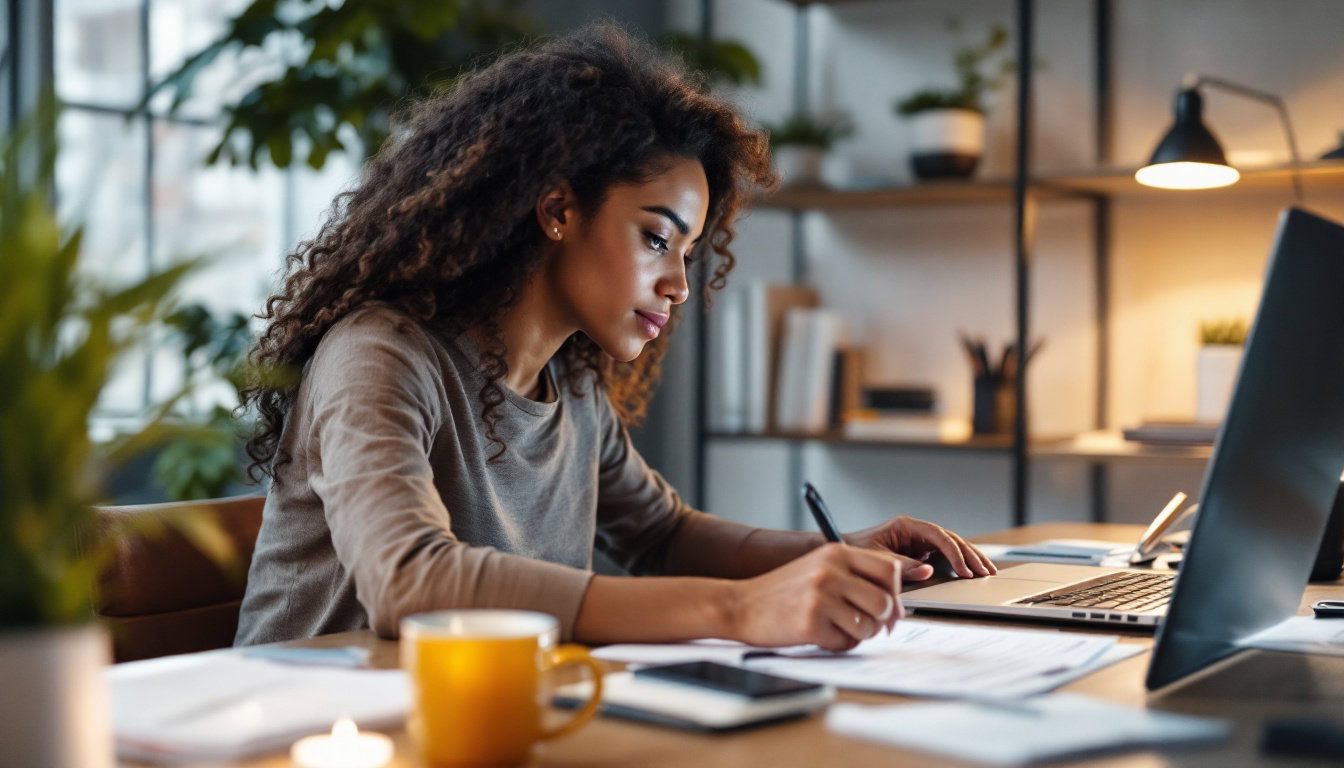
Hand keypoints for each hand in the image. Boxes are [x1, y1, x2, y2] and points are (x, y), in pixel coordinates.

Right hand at [727, 543, 901, 651]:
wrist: (740, 605)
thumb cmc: (783, 591)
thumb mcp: (819, 568)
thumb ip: (855, 576)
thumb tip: (895, 606)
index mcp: (836, 553)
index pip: (889, 570)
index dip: (895, 593)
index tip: (890, 608)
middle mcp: (830, 571)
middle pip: (885, 602)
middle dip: (882, 620)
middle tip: (869, 626)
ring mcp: (821, 597)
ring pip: (870, 626)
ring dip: (860, 635)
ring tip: (839, 629)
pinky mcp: (811, 623)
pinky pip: (846, 643)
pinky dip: (839, 644)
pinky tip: (821, 635)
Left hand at [845, 516, 996, 580]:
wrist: (842, 554)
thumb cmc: (855, 552)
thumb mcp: (877, 558)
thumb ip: (901, 565)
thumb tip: (928, 571)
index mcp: (906, 526)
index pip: (938, 535)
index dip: (954, 552)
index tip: (964, 570)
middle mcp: (915, 531)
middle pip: (950, 539)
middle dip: (969, 555)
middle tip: (985, 571)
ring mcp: (919, 541)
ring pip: (951, 546)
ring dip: (970, 558)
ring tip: (987, 571)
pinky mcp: (920, 552)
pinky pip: (945, 556)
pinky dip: (960, 564)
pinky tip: (973, 572)